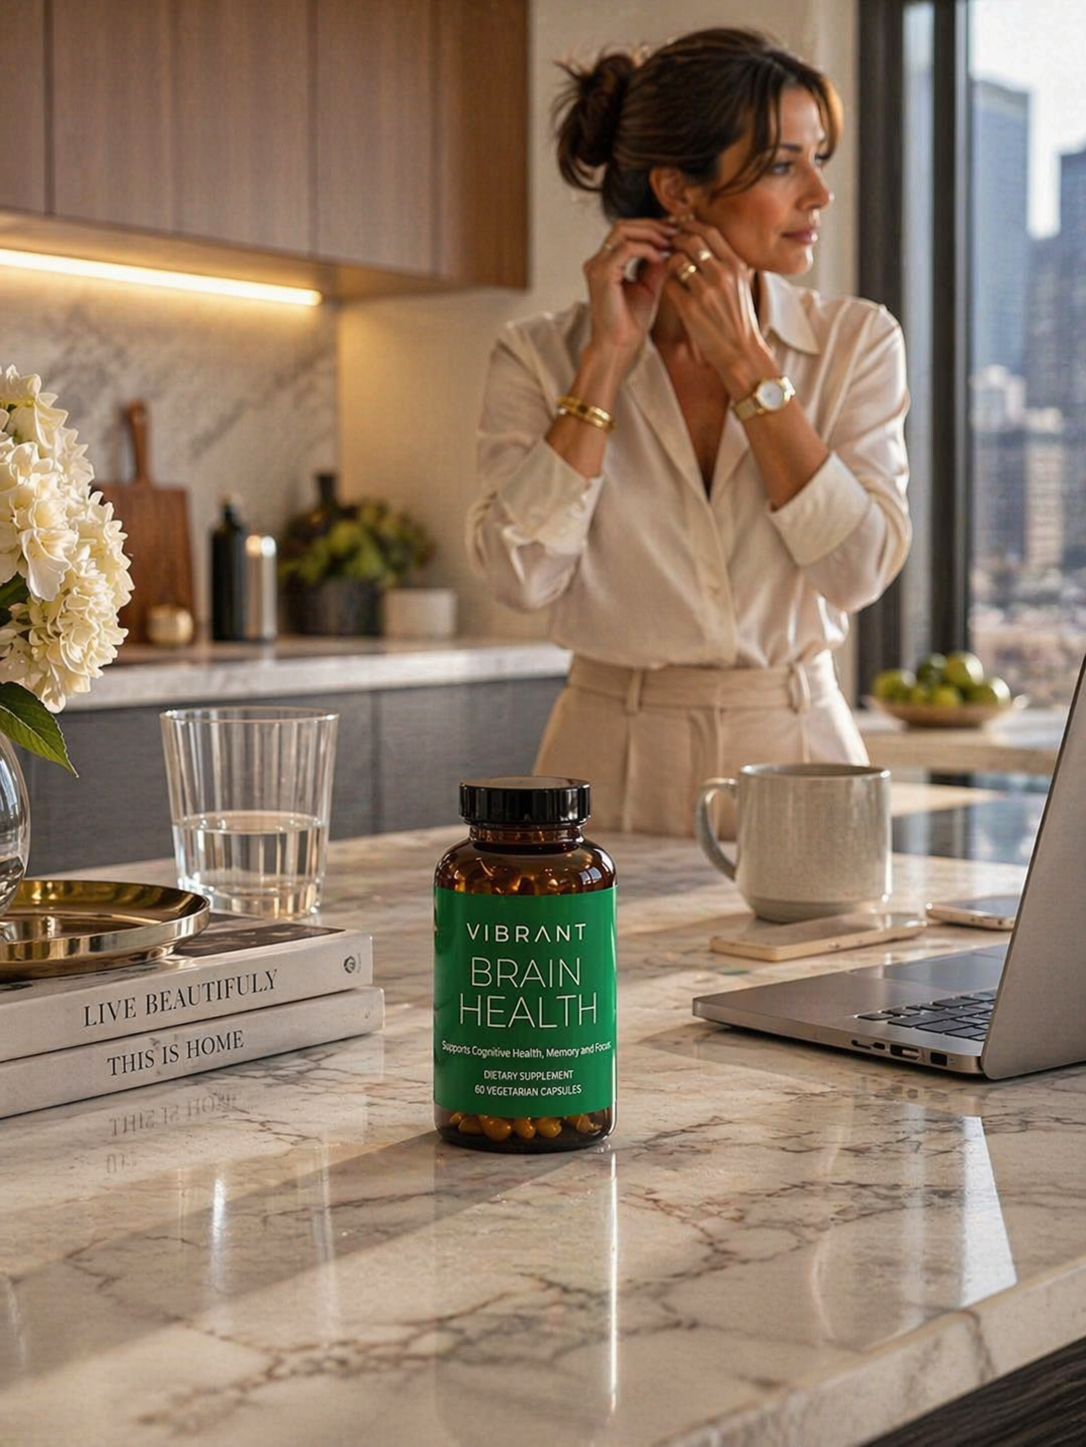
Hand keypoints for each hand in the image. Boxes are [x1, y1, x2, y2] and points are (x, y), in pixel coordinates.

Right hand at [582, 219, 674, 362]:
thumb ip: (655, 265)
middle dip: (652, 225)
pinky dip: (646, 249)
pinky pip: (626, 248)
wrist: (619, 345)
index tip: (675, 230)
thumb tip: (671, 246)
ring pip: (623, 231)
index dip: (651, 227)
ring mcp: (597, 266)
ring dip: (650, 233)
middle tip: (675, 231)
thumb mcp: (648, 286)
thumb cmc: (631, 323)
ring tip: (669, 243)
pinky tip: (660, 258)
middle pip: (624, 225)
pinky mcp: (602, 274)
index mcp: (606, 263)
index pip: (627, 231)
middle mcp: (598, 261)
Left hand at [665, 220, 776, 391]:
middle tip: (668, 243)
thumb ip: (727, 262)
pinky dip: (667, 282)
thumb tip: (706, 240)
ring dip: (668, 261)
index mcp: (736, 265)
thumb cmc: (739, 318)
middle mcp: (722, 274)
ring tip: (668, 266)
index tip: (681, 227)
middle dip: (675, 239)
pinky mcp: (690, 308)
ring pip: (676, 260)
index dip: (691, 225)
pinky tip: (670, 288)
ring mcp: (705, 291)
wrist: (741, 351)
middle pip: (690, 240)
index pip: (709, 232)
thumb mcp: (742, 284)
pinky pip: (669, 284)